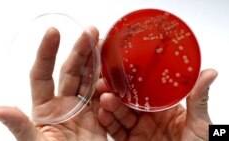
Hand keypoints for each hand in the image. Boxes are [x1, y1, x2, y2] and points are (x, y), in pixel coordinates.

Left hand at [0, 27, 107, 140]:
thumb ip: (19, 126)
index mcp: (44, 108)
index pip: (42, 74)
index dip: (46, 53)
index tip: (54, 33)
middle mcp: (63, 103)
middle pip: (70, 71)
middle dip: (79, 50)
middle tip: (90, 32)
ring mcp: (82, 108)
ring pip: (87, 78)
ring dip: (94, 60)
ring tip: (101, 41)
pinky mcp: (98, 115)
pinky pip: (103, 93)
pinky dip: (107, 80)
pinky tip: (111, 67)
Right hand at [98, 69, 217, 140]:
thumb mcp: (199, 124)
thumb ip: (198, 99)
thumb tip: (209, 72)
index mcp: (165, 109)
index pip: (146, 91)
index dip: (133, 82)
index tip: (122, 72)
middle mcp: (149, 118)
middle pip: (129, 101)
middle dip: (116, 92)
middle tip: (106, 83)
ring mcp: (139, 130)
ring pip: (120, 115)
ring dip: (110, 105)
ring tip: (104, 99)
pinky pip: (116, 132)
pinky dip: (108, 123)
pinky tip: (103, 115)